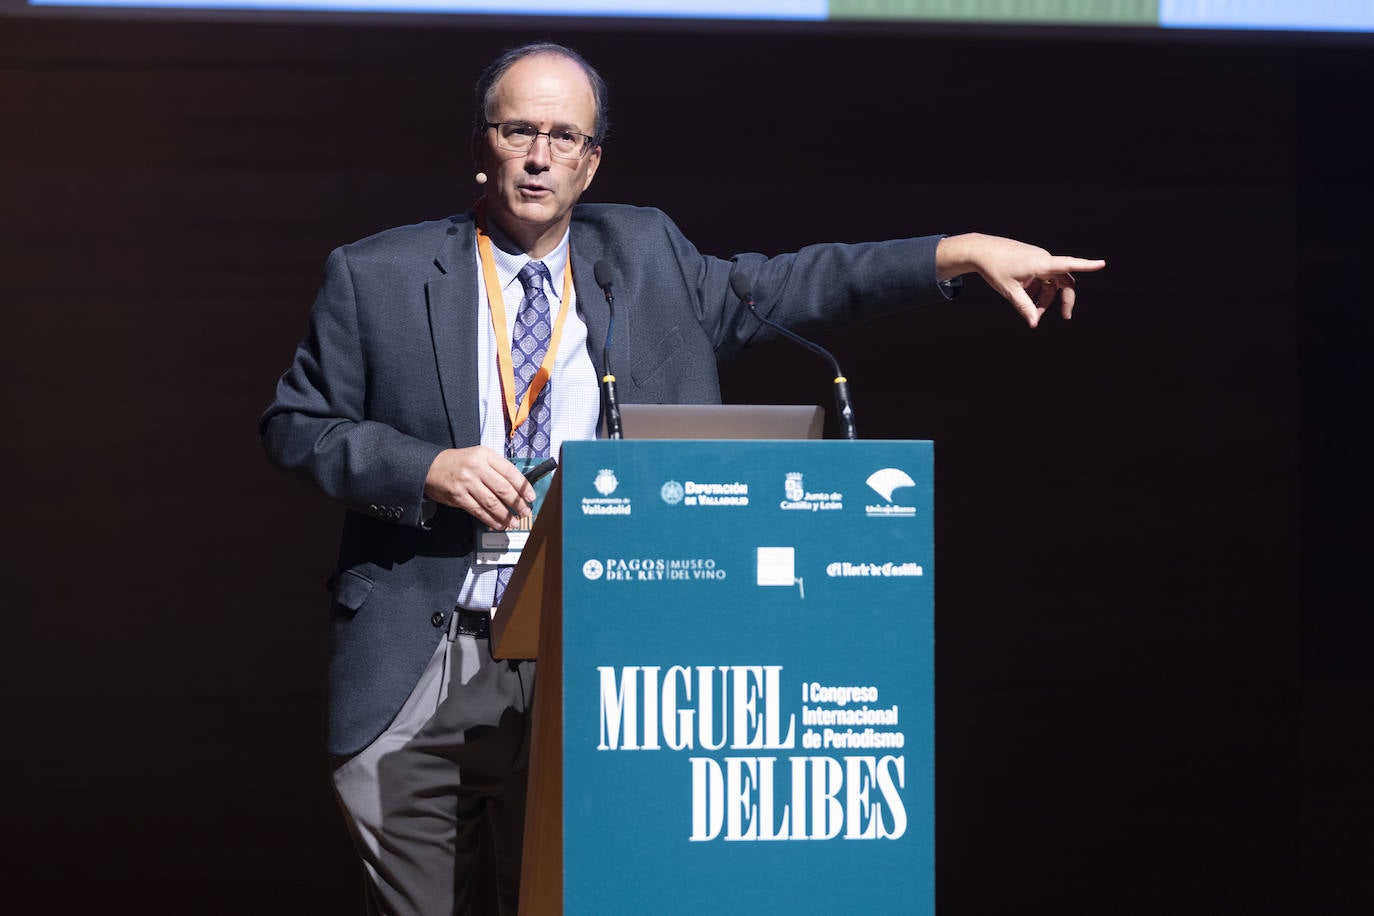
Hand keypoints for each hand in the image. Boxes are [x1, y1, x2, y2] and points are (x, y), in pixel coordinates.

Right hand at [424, 446, 535, 528]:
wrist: (431, 466)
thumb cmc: (460, 463)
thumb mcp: (480, 457)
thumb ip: (496, 469)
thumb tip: (518, 488)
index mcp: (485, 455)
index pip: (510, 472)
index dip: (523, 486)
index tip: (531, 497)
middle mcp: (476, 467)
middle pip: (503, 489)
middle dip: (517, 504)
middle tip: (525, 512)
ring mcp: (467, 482)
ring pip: (492, 503)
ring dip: (506, 515)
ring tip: (514, 522)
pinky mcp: (458, 496)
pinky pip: (479, 511)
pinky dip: (491, 520)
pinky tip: (498, 524)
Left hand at [937, 233, 1106, 327]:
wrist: (980, 250)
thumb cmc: (994, 269)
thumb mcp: (1009, 291)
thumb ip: (1024, 307)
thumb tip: (1033, 324)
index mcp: (1041, 263)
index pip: (1068, 265)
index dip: (1086, 265)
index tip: (1102, 264)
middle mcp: (1044, 259)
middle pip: (1063, 280)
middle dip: (1064, 299)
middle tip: (1065, 317)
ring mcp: (1039, 258)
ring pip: (1052, 281)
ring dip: (1046, 297)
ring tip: (1032, 312)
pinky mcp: (1033, 259)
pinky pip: (1043, 276)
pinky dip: (1038, 289)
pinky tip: (1026, 298)